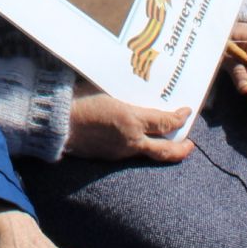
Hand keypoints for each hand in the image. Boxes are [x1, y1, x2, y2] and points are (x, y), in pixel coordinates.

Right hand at [66, 87, 193, 161]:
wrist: (56, 123)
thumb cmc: (79, 98)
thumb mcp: (108, 90)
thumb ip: (128, 96)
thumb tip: (143, 93)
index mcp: (131, 119)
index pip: (165, 122)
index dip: (180, 118)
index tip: (187, 112)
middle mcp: (130, 139)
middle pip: (164, 151)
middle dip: (181, 149)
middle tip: (191, 145)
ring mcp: (120, 151)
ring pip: (147, 153)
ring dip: (160, 147)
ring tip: (166, 140)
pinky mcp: (109, 157)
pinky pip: (130, 153)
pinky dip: (140, 147)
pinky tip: (137, 139)